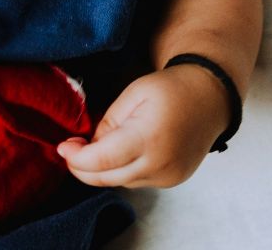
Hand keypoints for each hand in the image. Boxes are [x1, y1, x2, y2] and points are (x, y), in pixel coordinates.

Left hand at [55, 64, 230, 187]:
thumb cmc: (170, 89)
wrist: (210, 99)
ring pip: (120, 182)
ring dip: (102, 170)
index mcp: (148, 137)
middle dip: (82, 167)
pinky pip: (136, 181)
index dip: (75, 157)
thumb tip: (88, 147)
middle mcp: (160, 163)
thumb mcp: (133, 94)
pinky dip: (123, 171)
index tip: (62, 147)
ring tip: (98, 146)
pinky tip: (122, 153)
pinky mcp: (172, 181)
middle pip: (106, 178)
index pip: (101, 160)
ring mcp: (168, 176)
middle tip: (71, 149)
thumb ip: (108, 122)